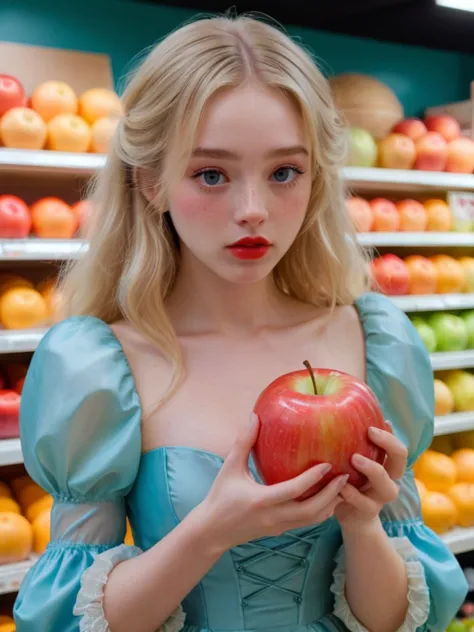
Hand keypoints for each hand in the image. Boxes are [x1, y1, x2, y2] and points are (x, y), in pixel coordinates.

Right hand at [198, 413, 347, 551]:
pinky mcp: (280, 531)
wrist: (212, 532)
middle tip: (345, 477)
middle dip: (331, 495)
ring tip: (343, 487)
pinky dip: (320, 512)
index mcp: (262, 500)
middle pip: (311, 510)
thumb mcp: (230, 468)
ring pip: (312, 520)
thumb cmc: (220, 496)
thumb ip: (243, 442)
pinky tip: (328, 498)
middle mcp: (274, 517)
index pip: (294, 490)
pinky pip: (306, 523)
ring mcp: (279, 527)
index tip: (328, 464)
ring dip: (329, 505)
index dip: (313, 478)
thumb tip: (255, 416)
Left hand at [334, 424, 407, 533]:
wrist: (352, 517)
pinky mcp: (367, 512)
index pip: (399, 449)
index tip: (371, 426)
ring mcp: (380, 498)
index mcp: (388, 468)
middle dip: (388, 444)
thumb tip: (353, 416)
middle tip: (369, 432)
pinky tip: (339, 484)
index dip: (389, 436)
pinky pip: (363, 502)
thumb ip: (359, 445)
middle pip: (401, 461)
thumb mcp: (356, 463)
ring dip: (372, 469)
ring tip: (354, 458)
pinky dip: (351, 492)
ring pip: (387, 486)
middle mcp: (389, 481)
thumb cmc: (352, 482)